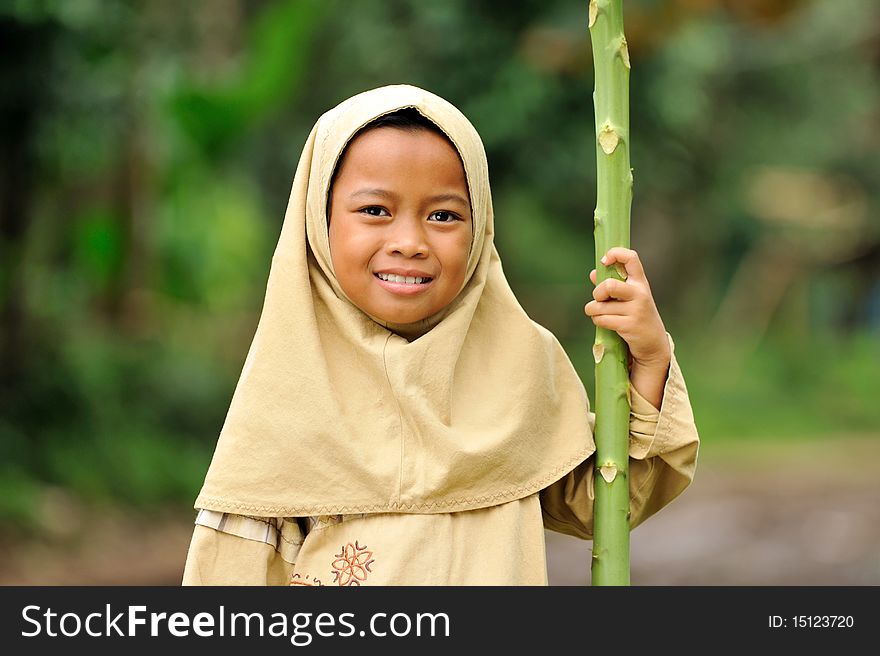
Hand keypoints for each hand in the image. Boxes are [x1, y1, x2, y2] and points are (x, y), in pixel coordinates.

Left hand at [584, 248, 671, 405]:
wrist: (653, 344)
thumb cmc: (637, 316)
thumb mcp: (629, 298)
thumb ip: (612, 285)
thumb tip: (593, 273)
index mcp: (640, 282)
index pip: (631, 258)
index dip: (615, 254)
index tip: (604, 261)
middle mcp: (640, 293)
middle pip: (609, 285)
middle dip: (597, 293)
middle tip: (599, 299)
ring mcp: (636, 310)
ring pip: (600, 306)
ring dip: (593, 310)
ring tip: (598, 313)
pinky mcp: (629, 325)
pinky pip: (602, 319)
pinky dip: (598, 321)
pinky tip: (604, 323)